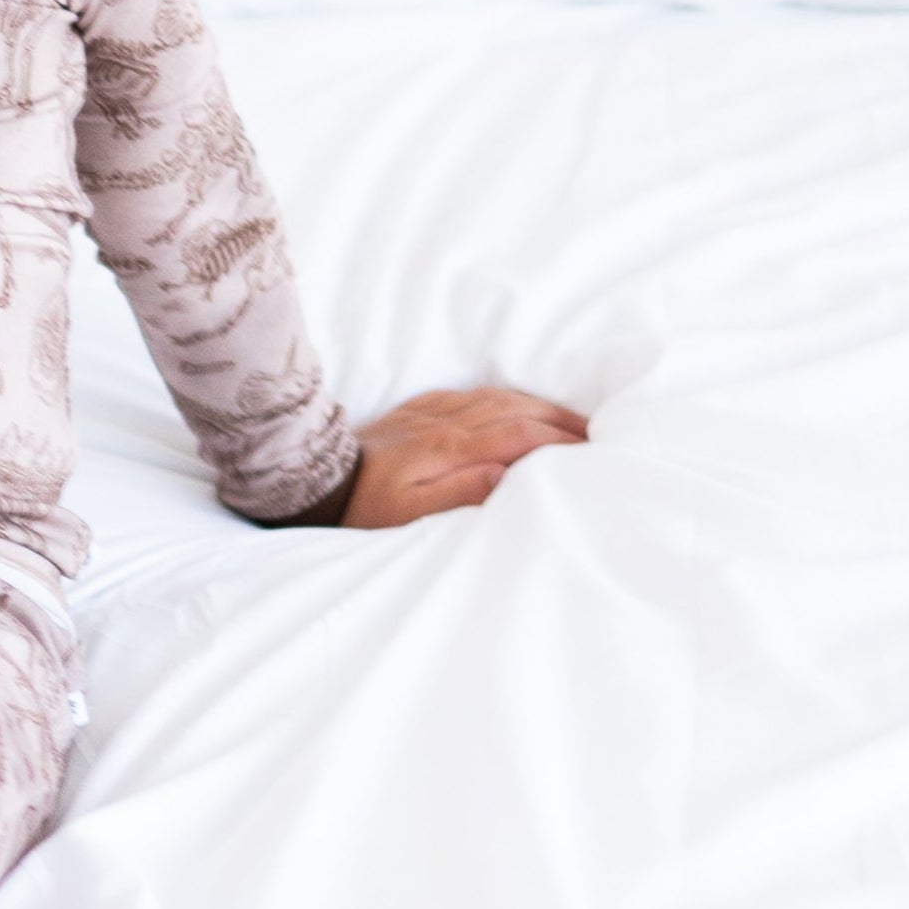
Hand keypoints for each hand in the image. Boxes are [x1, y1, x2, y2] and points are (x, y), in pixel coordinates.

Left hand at [343, 385, 586, 528]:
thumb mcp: (412, 515)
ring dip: (534, 404)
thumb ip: (461, 492)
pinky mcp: (414, 413)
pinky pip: (468, 394)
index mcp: (449, 447)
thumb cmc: (365, 507)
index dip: (558, 441)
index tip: (590, 449)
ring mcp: (428, 413)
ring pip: (494, 397)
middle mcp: (443, 422)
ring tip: (563, 418)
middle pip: (514, 408)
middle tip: (592, 430)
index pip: (518, 435)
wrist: (316, 480)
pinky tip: (508, 403)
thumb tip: (506, 474)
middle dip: (557, 418)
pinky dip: (499, 397)